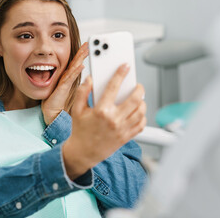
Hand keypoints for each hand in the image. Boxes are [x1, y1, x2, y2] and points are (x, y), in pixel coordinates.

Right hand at [41, 42, 88, 124]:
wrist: (51, 110)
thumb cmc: (58, 100)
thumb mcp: (68, 89)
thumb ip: (73, 82)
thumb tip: (86, 80)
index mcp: (67, 77)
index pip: (75, 63)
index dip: (80, 54)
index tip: (86, 46)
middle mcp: (65, 77)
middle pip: (74, 62)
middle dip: (80, 53)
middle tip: (87, 44)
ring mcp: (64, 81)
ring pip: (73, 67)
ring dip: (79, 58)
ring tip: (85, 51)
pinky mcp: (63, 87)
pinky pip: (70, 78)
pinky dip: (76, 71)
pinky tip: (81, 66)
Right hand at [63, 64, 146, 178]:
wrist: (83, 153)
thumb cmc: (80, 131)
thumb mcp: (77, 110)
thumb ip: (82, 92)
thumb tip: (90, 79)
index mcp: (101, 111)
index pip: (113, 87)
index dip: (120, 74)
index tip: (125, 67)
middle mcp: (113, 119)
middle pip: (134, 99)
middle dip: (139, 88)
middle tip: (137, 85)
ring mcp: (122, 129)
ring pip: (140, 111)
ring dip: (142, 102)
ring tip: (138, 98)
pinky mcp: (126, 137)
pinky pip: (141, 125)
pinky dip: (142, 117)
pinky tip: (137, 112)